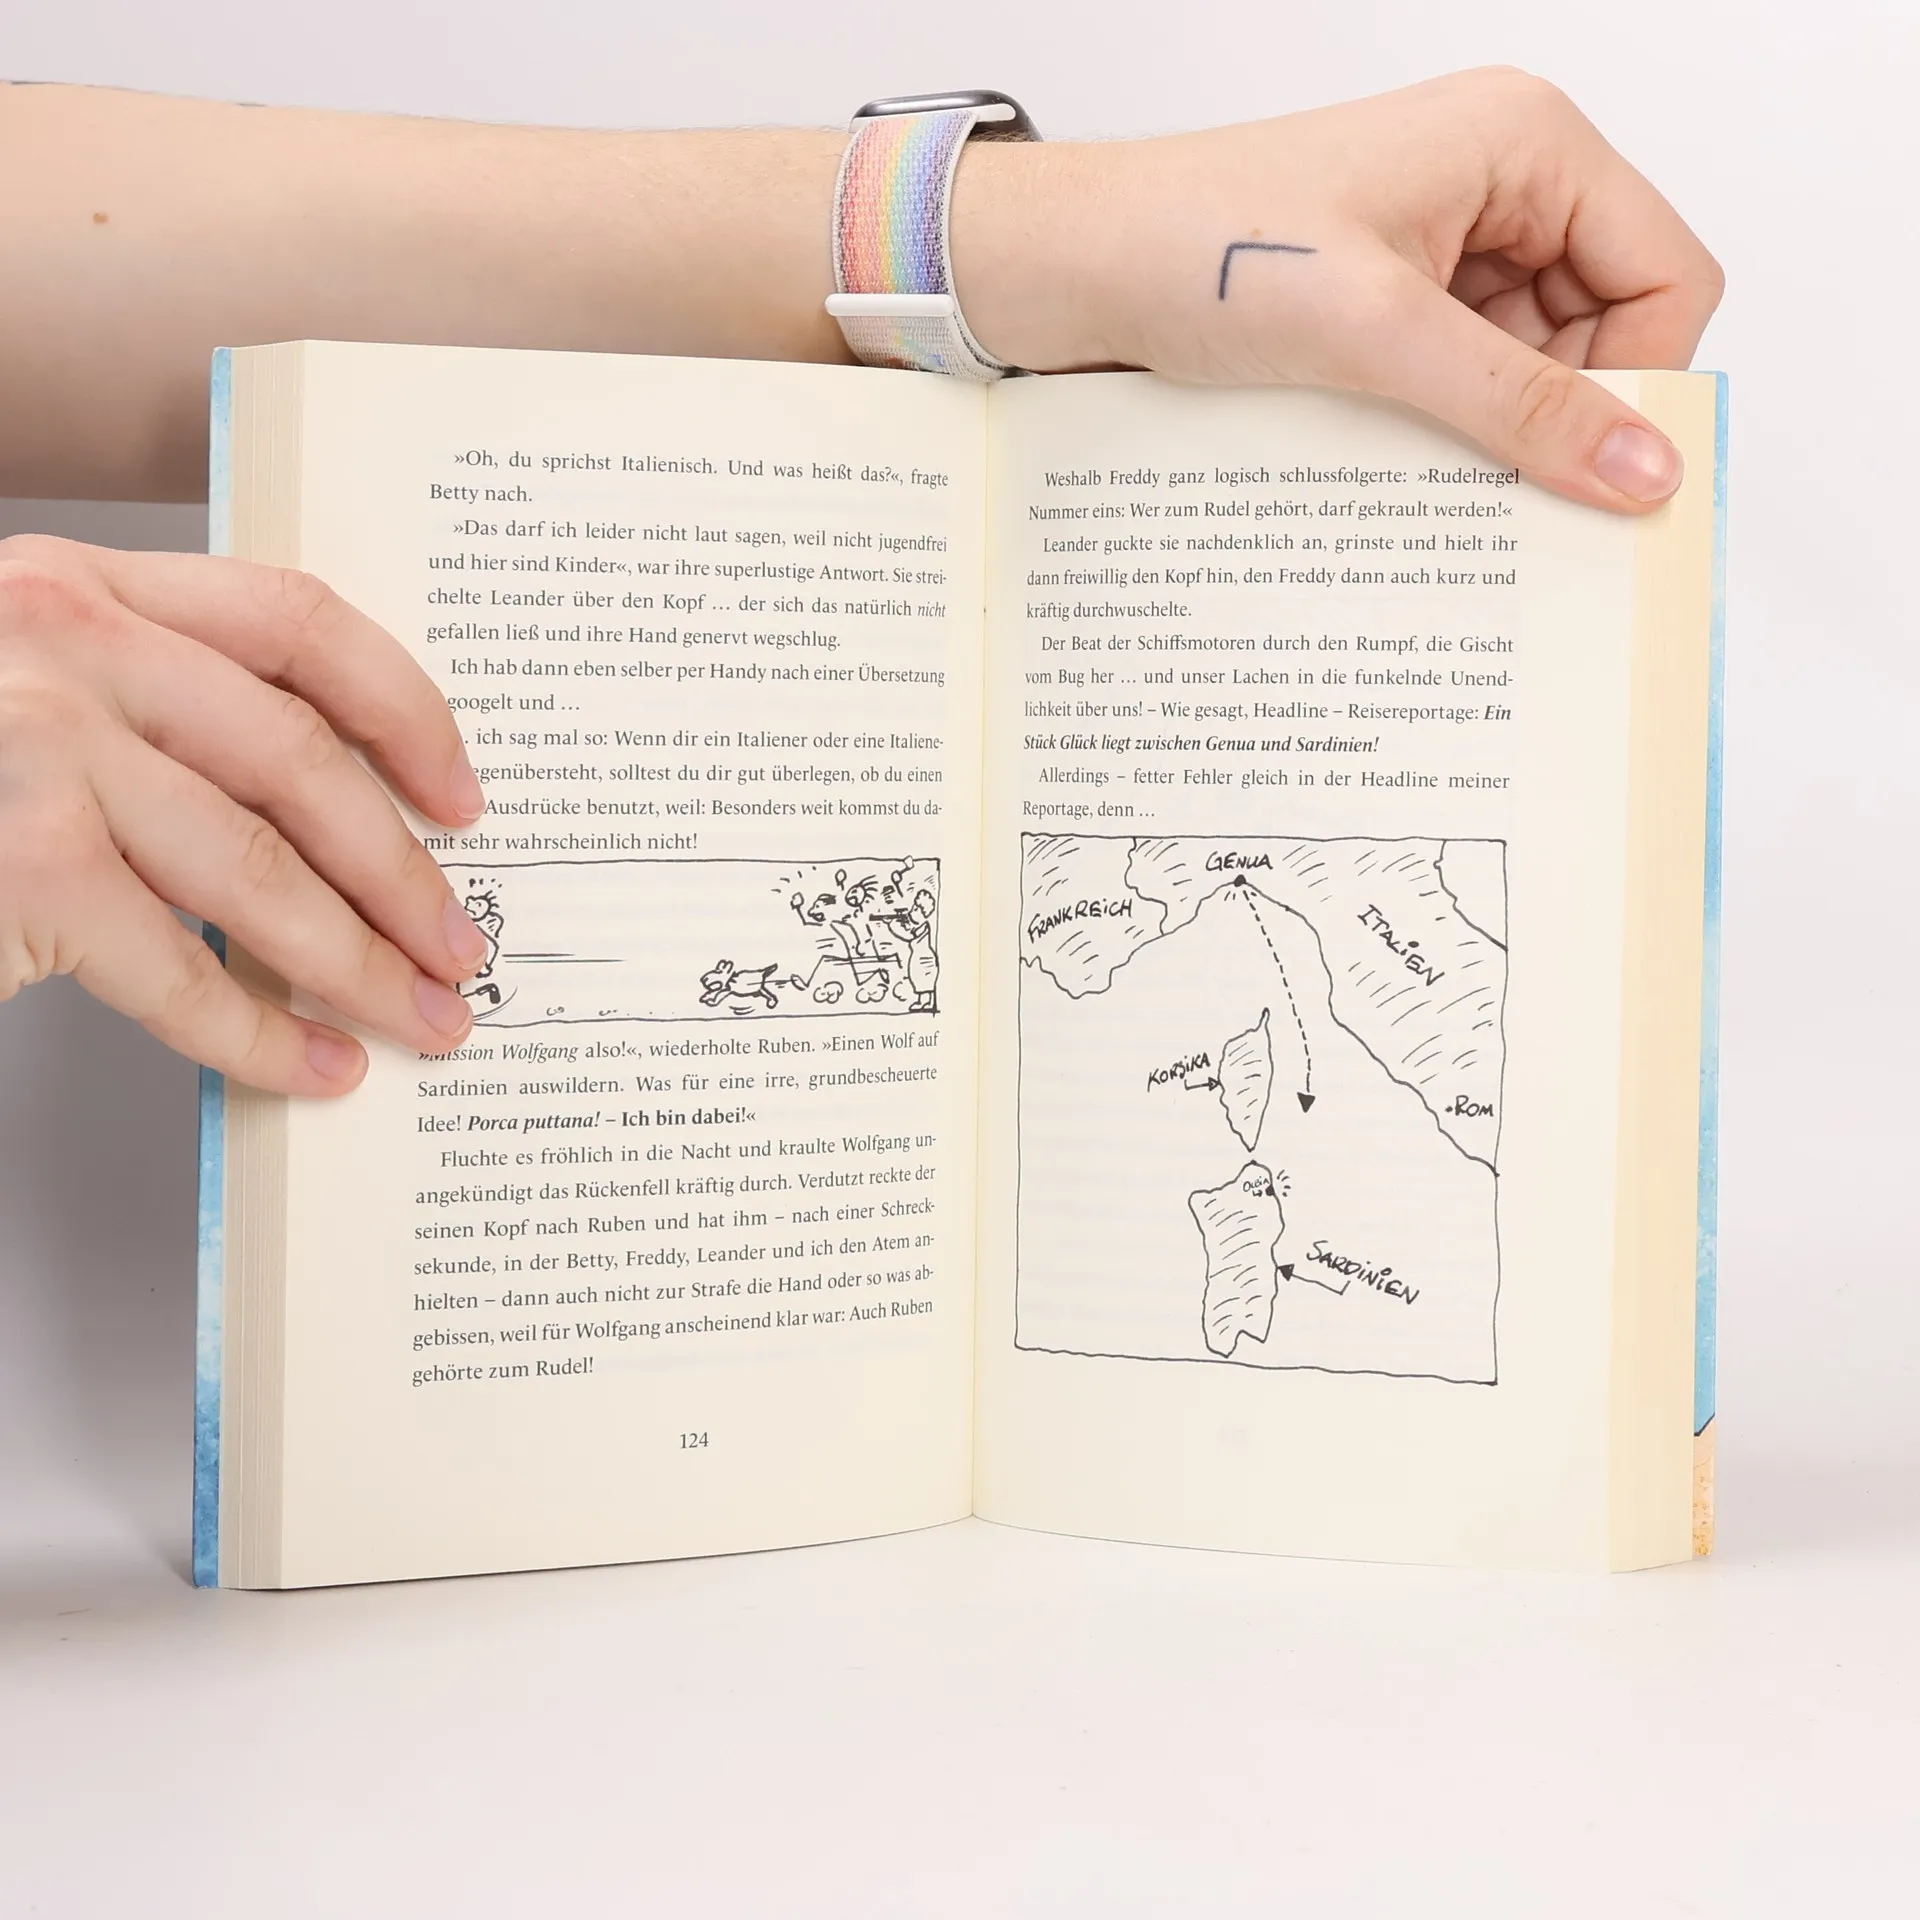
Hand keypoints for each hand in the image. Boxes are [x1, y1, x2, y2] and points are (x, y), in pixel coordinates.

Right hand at [0, 536, 487, 1093]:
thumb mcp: (26, 682)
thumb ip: (158, 710)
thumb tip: (328, 821)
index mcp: (87, 588)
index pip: (301, 625)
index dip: (408, 713)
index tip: (465, 796)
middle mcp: (67, 645)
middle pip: (304, 765)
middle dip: (404, 875)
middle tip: (460, 945)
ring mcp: (37, 753)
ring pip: (260, 873)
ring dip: (360, 962)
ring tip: (421, 1018)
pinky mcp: (18, 866)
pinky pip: (178, 971)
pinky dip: (258, 1033)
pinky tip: (312, 1064)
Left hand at [958, 68, 1723, 511]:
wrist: (1070, 269)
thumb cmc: (1197, 246)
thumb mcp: (1378, 330)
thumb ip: (1517, 403)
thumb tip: (1644, 466)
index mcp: (1526, 144)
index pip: (1665, 273)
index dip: (1644, 376)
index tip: (1596, 469)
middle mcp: (1497, 185)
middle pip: (1603, 328)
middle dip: (1557, 410)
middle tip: (1493, 483)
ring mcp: (1440, 248)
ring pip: (1527, 367)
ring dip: (1488, 428)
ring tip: (1412, 457)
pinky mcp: (1388, 304)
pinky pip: (1458, 381)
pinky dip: (1440, 430)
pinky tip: (1389, 456)